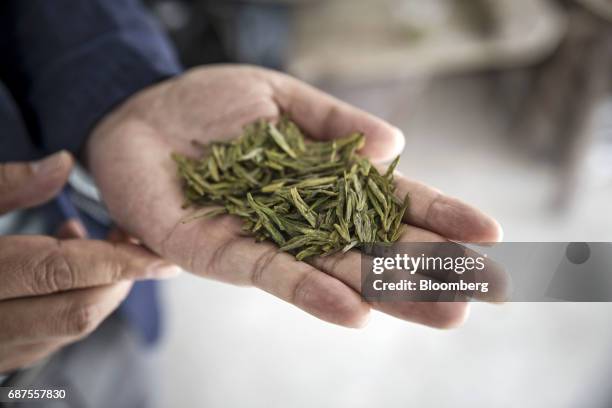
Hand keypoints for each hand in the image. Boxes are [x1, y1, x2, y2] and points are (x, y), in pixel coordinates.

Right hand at [0, 152, 179, 373]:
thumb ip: (6, 185)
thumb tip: (63, 162)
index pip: (62, 272)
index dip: (119, 262)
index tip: (162, 255)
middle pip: (79, 310)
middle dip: (118, 277)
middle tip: (126, 238)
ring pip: (70, 328)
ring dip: (98, 288)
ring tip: (84, 241)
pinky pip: (51, 337)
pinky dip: (74, 303)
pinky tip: (62, 269)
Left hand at [87, 65, 502, 328]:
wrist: (139, 114)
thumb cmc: (211, 105)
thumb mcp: (282, 98)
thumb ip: (335, 124)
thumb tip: (394, 145)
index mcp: (326, 181)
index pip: (392, 202)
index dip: (440, 215)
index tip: (490, 233)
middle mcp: (305, 219)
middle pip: (375, 246)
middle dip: (429, 268)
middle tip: (486, 293)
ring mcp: (267, 240)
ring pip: (335, 270)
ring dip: (388, 292)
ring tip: (444, 311)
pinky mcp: (221, 253)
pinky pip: (271, 273)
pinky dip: (313, 290)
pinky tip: (356, 310)